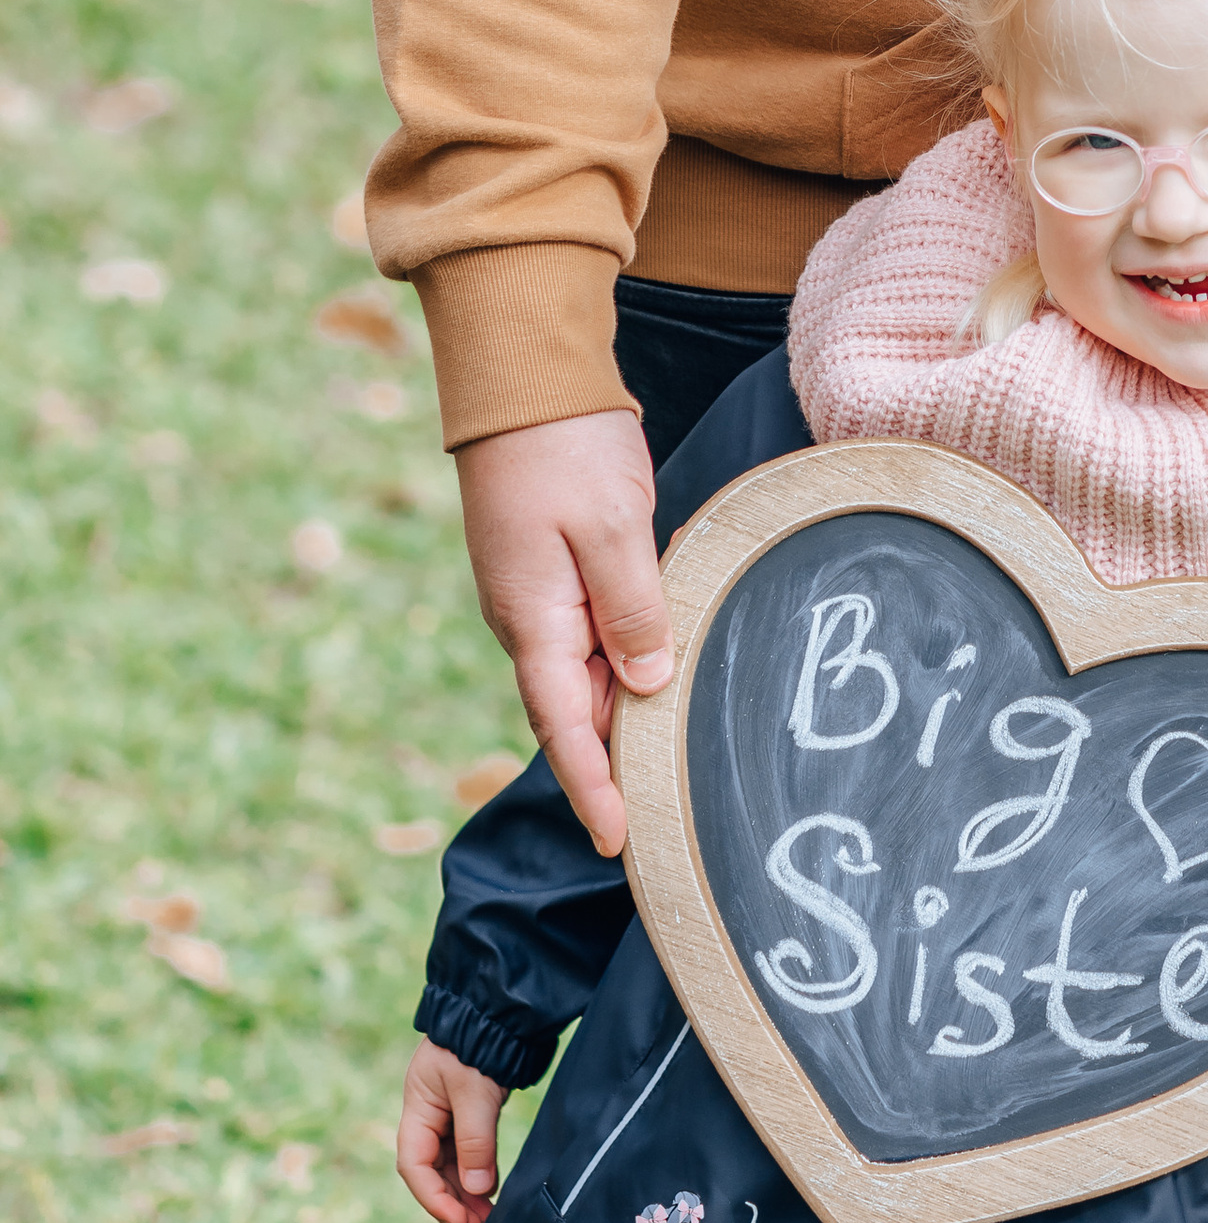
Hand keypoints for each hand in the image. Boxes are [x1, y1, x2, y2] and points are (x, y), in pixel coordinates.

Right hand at [399, 1040, 508, 1222]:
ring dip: (467, 1196)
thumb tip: (477, 1189)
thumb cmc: (478, 1043)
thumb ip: (475, 1140)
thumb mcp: (474, 1090)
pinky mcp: (470, 1114)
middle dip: (454, 1204)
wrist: (499, 1009)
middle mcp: (428, 1116)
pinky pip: (469, 1154)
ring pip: (452, 1167)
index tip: (459, 1220)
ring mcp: (448, 1116)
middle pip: (433, 1172)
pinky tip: (492, 1193)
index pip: (414, 1164)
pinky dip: (478, 1175)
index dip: (434, 1197)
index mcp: (416, 1108)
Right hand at [454, 410, 670, 859]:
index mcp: (533, 619)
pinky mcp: (552, 567)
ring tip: (669, 756)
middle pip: (574, 709)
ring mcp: (536, 593)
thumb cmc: (566, 448)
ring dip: (620, 711)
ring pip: (584, 672)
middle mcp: (527, 618)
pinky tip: (656, 669)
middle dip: (610, 762)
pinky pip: (587, 633)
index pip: (565, 726)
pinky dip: (619, 662)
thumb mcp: (612, 529)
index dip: (593, 788)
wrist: (524, 379)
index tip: (619, 843)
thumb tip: (646, 686)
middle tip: (661, 813)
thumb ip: (632, 610)